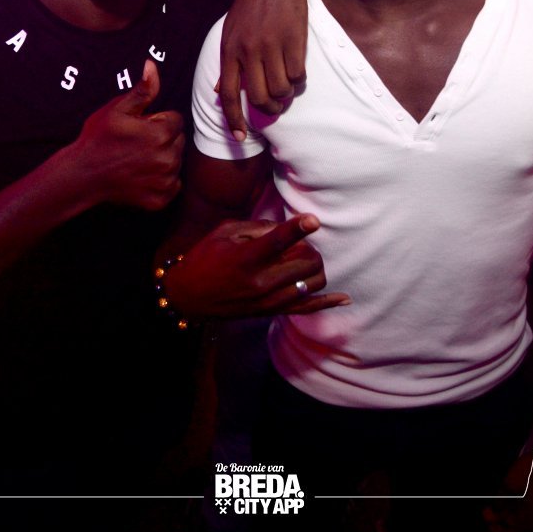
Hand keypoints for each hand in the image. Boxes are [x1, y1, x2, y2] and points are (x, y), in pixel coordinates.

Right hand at [67, 60, 183, 210]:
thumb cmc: (98, 139)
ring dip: (163, 159)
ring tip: (137, 159)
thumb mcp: (117, 109)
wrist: (83, 175)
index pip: (176, 120)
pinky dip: (161, 181)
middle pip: (178, 141)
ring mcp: (165, 180)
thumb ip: (142, 90)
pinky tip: (140, 176)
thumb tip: (152, 64)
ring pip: (176, 162)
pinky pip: (172, 185)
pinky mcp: (161, 199)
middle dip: (163, 139)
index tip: (139, 127)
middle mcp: (168, 158)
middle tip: (137, 144)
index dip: (157, 121)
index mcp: (162, 134)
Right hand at [165, 213, 349, 317]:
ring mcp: (268, 301)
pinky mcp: (272, 312)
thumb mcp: (225, 232)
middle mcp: (259, 282)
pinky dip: (327, 302)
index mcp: (245, 258)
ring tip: (303, 260)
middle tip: (299, 243)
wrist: (188, 297)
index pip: (276, 242)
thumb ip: (257, 227)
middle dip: (309, 248)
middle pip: (304, 263)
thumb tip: (287, 228)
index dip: (297, 229)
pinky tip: (344, 297)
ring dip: (315, 268)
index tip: (314, 220)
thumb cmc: (205, 257)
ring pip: (312, 283)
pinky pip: (307, 309)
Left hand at [217, 0, 317, 140]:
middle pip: (258, 98)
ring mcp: (270, 45)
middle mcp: (247, 50)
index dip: (234, 120)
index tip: (240, 138)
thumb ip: (228, 62)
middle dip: (269, 109)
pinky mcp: (292, 39)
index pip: (228, 95)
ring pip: (280, 89)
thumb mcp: (231, 30)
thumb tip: (220, 89)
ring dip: (286, 95)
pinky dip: (299, 79)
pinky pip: (298, 74)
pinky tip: (297, 68)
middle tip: (276, 106)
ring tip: (288, 86)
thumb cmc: (253, 3)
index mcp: (229, 49)